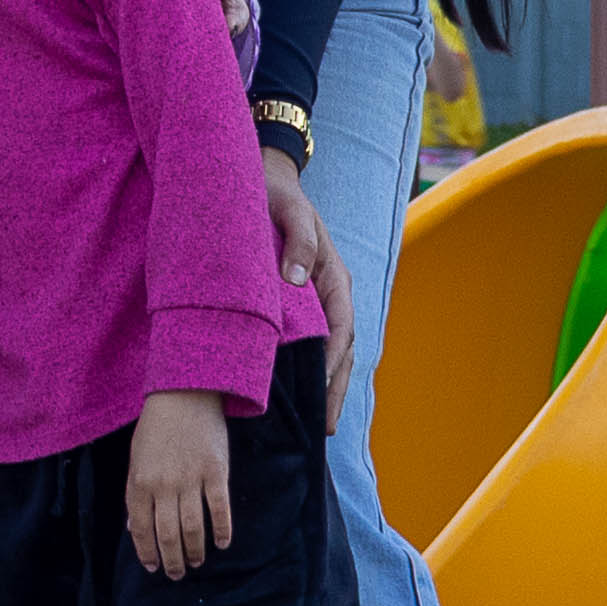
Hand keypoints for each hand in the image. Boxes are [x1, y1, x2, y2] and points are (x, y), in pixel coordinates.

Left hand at [124, 391, 234, 575]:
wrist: (184, 394)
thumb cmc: (156, 428)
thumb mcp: (136, 459)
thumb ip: (135, 494)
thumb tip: (135, 529)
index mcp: (140, 482)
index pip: (140, 528)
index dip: (146, 552)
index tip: (153, 567)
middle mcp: (164, 485)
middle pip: (167, 534)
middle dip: (172, 560)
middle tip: (177, 574)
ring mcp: (191, 479)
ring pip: (192, 527)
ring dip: (194, 550)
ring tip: (196, 562)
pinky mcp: (216, 472)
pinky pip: (219, 509)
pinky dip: (221, 530)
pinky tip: (221, 543)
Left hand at [261, 153, 350, 410]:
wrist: (264, 178)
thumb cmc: (276, 195)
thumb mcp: (289, 210)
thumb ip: (298, 240)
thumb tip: (297, 278)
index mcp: (333, 275)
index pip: (340, 327)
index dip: (333, 361)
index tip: (322, 391)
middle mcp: (331, 293)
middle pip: (342, 349)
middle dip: (336, 388)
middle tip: (328, 427)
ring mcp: (317, 301)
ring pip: (330, 351)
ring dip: (328, 386)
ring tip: (321, 424)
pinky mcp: (300, 305)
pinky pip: (312, 342)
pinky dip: (312, 370)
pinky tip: (300, 395)